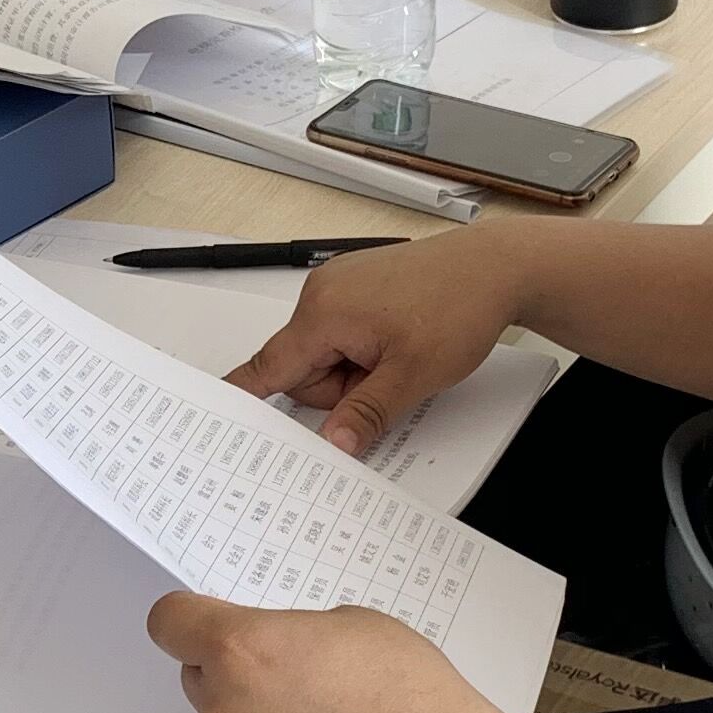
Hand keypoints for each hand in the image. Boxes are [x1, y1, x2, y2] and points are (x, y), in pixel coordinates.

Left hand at [147, 591, 507, 712]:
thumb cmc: (403, 693)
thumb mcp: (352, 623)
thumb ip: (296, 633)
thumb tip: (288, 650)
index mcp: (241, 649)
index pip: (170, 622)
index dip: (186, 619)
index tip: (202, 621)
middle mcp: (226, 706)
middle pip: (198, 676)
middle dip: (231, 669)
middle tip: (289, 671)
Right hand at [228, 230, 521, 457]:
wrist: (497, 267)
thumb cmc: (459, 306)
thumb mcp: (413, 376)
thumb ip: (365, 414)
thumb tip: (333, 445)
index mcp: (324, 313)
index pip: (269, 365)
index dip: (243, 393)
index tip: (214, 410)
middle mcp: (323, 293)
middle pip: (303, 368)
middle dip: (340, 387)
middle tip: (387, 378)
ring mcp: (341, 285)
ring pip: (327, 353)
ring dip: (356, 368)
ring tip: (400, 355)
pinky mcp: (359, 285)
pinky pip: (344, 333)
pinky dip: (365, 347)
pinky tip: (399, 341)